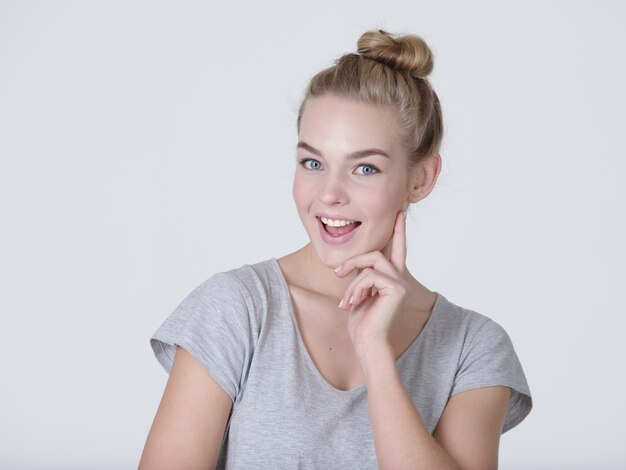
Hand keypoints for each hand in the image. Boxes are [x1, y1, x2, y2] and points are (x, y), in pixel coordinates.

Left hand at [335, 210, 414, 359]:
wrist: (366, 342)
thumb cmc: (361, 322)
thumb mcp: (358, 292)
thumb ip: (361, 275)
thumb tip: (352, 262)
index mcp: (392, 279)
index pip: (396, 250)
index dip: (398, 231)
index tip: (399, 212)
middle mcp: (400, 278)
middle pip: (376, 252)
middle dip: (354, 260)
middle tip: (338, 273)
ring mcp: (400, 282)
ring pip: (372, 261)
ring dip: (353, 276)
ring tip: (347, 298)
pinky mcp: (397, 288)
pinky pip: (369, 275)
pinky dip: (356, 288)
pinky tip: (352, 303)